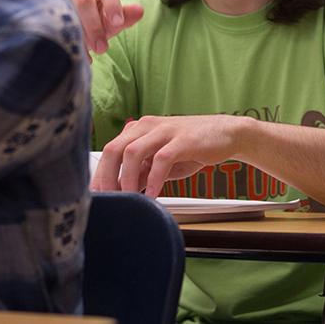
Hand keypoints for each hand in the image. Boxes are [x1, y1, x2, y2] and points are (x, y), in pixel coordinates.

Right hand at [54, 0, 142, 54]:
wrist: (59, 23)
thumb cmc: (89, 19)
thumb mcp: (107, 19)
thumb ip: (123, 16)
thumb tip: (140, 11)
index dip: (113, 5)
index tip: (118, 24)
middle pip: (84, 0)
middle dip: (95, 26)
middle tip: (102, 48)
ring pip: (65, 10)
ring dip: (78, 33)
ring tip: (87, 53)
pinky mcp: (38, 4)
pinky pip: (49, 19)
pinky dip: (62, 37)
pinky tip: (72, 51)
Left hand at [92, 115, 250, 197]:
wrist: (227, 134)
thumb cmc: (192, 149)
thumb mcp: (161, 163)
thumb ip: (142, 173)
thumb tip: (122, 191)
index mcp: (138, 129)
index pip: (110, 150)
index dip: (100, 174)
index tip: (97, 195)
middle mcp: (146, 126)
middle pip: (114, 149)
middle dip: (106, 176)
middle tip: (108, 199)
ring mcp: (164, 131)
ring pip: (133, 152)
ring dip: (127, 178)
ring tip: (129, 198)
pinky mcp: (182, 140)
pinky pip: (161, 159)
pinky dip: (154, 179)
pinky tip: (154, 194)